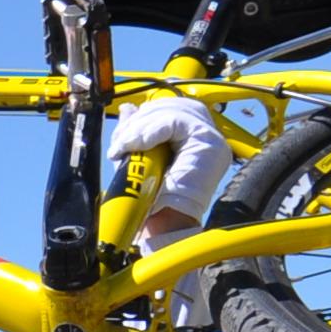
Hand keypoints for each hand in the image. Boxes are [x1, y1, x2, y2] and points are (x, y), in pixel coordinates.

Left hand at [114, 97, 235, 248]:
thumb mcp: (139, 157)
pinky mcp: (208, 142)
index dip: (142, 117)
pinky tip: (137, 145)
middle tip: (120, 143)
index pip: (169, 108)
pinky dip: (150, 131)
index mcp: (192, 137)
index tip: (122, 138)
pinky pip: (174, 121)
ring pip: (170, 110)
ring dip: (140, 127)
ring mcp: (211, 138)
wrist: (164, 226)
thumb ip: (138, 131)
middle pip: (170, 105)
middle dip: (138, 121)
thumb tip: (127, 108)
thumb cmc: (153, 200)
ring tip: (124, 147)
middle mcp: (206, 134)